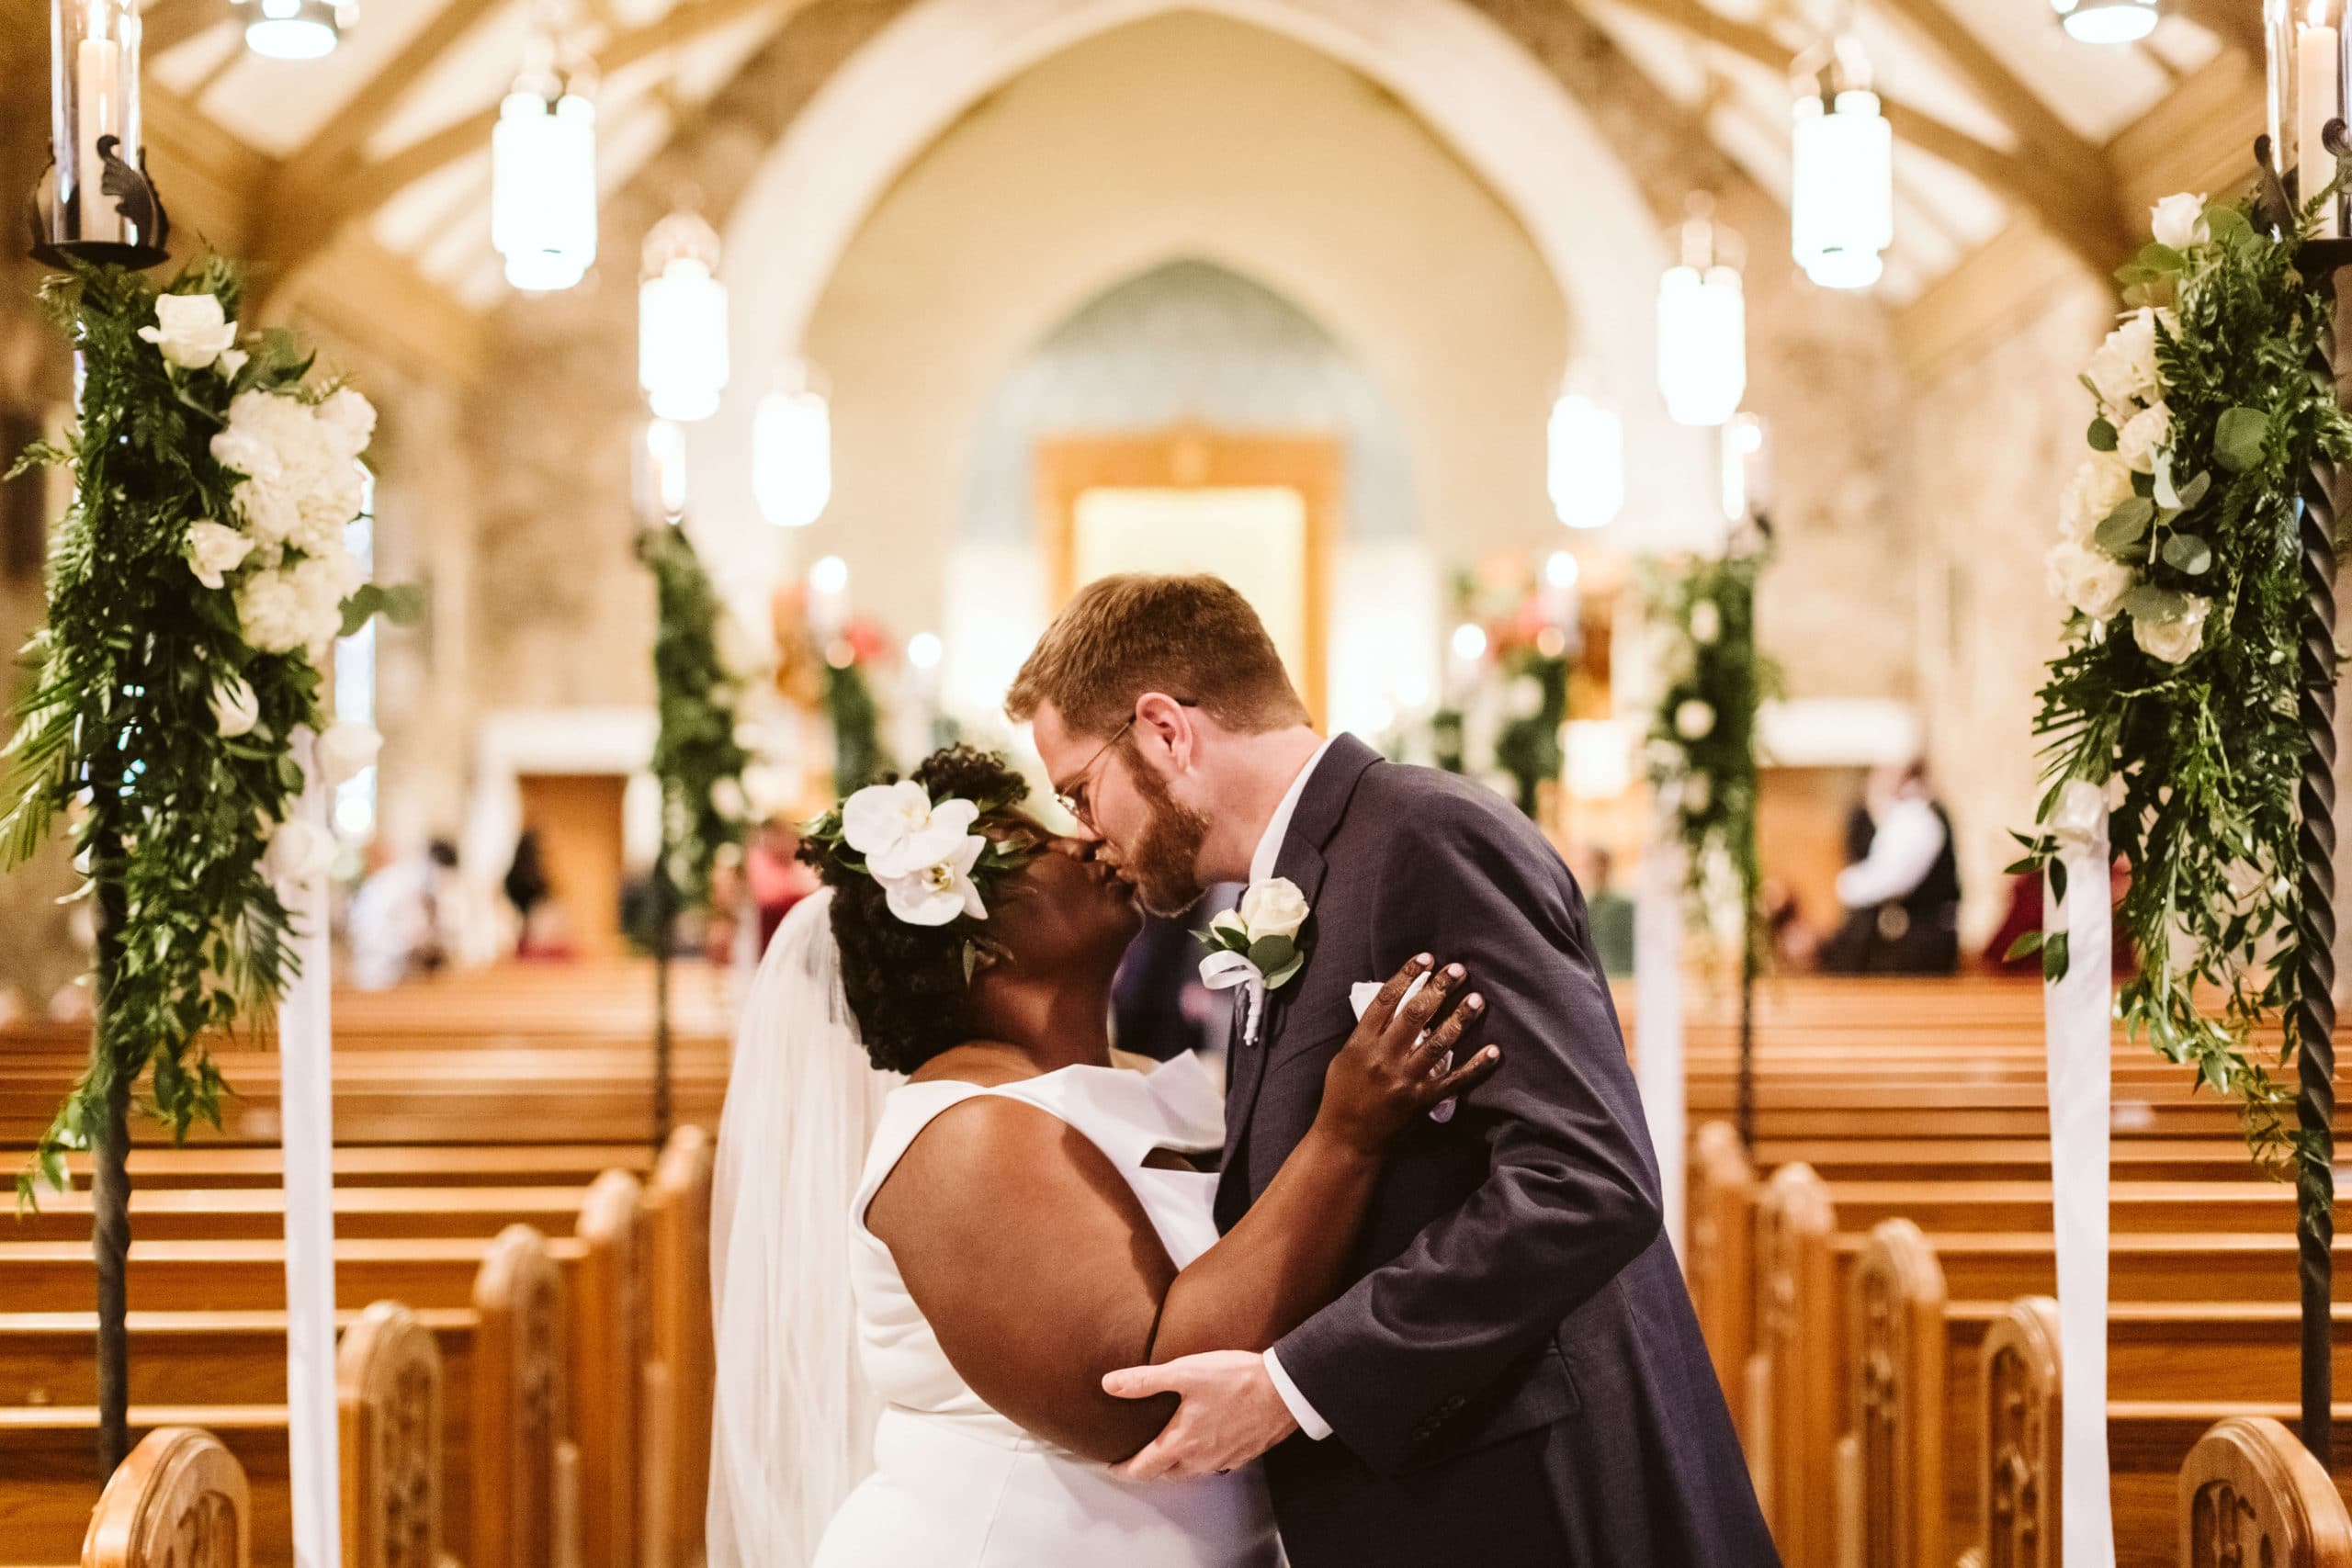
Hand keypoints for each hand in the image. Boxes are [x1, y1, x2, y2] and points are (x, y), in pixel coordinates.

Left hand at [1101, 1350, 1299, 1480]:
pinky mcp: (1244, 1455)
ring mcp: (1224, 1460)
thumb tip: (1109, 1384)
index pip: (1142, 1469)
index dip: (1122, 1470)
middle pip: (1165, 1474)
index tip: (1111, 1467)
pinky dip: (1201, 1458)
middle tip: (1136, 1457)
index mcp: (1181, 1444)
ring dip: (1175, 1464)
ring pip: (1191, 1471)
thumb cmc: (1235, 1379)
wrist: (1285, 1390)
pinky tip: (1204, 1440)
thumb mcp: (1185, 1372)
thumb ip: (1145, 1380)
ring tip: (1167, 1448)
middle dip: (1148, 1469)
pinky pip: (1214, 1464)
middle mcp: (1200, 1460)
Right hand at [1315, 955, 1501, 1153]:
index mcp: (1362, 1043)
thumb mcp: (1346, 1057)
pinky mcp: (1423, 1101)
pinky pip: (1455, 1080)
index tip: (1426, 958)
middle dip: (1438, 988)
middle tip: (1458, 969)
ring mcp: (1405, 1080)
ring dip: (1460, 1019)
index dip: (1407, 976)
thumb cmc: (1342, 1096)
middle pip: (1415, 1015)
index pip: (1386, 1000)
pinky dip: (1477, 1066)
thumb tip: (1393, 1004)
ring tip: (1476, 999)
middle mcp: (1385, 1058)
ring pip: (1438, 1043)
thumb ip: (1368, 1032)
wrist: (1347, 1141)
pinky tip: (1494, 1051)